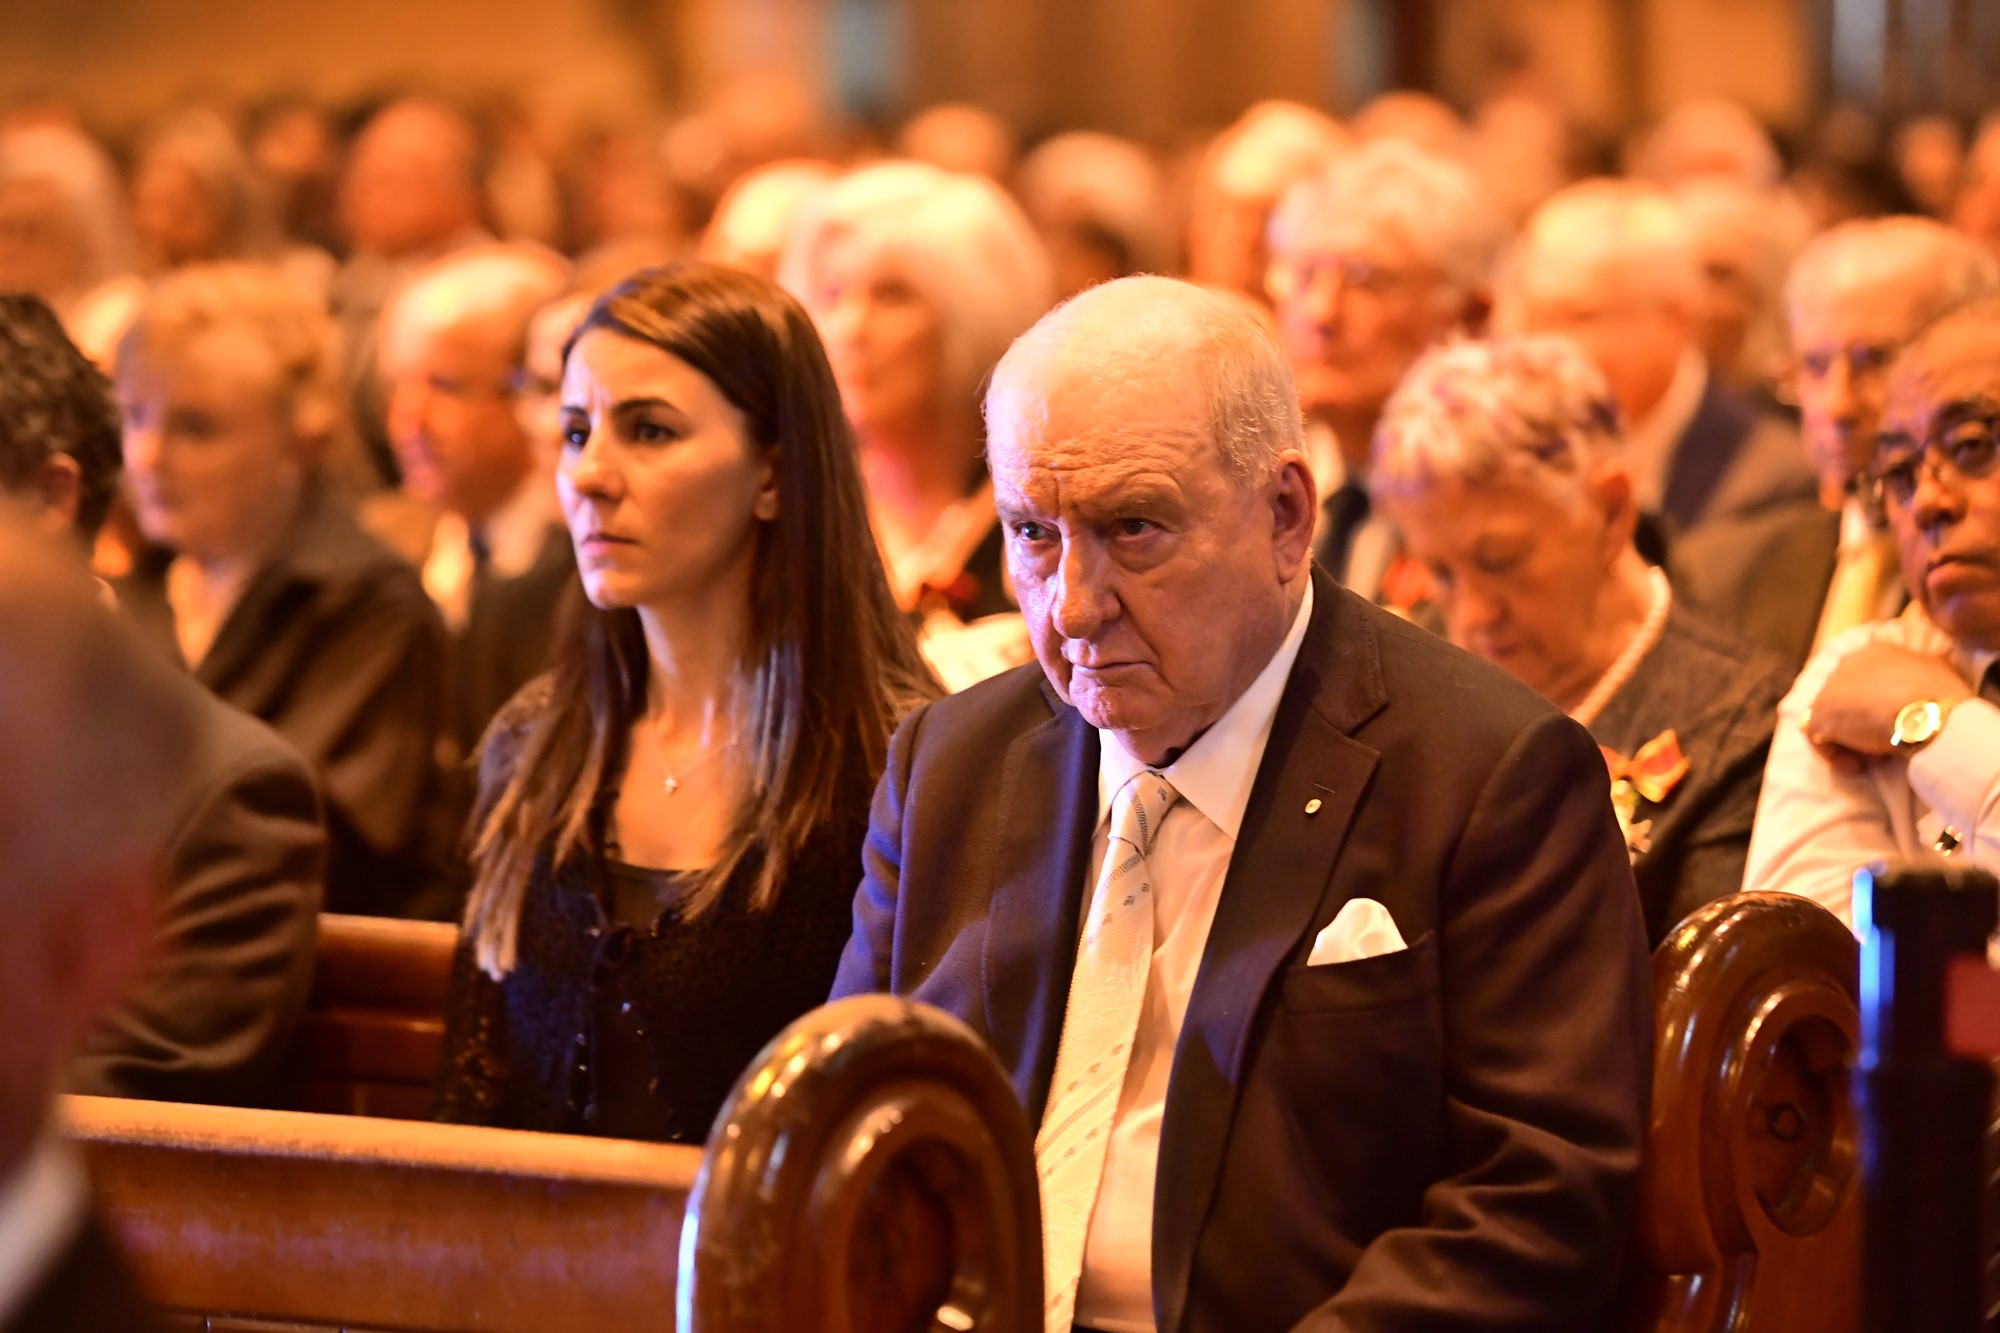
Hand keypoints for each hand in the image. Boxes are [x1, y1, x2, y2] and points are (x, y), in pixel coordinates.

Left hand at [1804, 642, 1972, 771]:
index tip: (1897, 724)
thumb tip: (1919, 684)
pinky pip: (1819, 737)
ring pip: (1834, 717)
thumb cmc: (1941, 698)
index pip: (1868, 680)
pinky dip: (1836, 754)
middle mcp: (1849, 663)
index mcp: (1877, 653)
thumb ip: (1921, 675)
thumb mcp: (1939, 674)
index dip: (1880, 705)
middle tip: (1885, 742)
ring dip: (1852, 739)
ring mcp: (1830, 687)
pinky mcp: (1820, 713)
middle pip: (1849, 699)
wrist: (1926, 715)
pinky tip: (1857, 765)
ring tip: (1875, 756)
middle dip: (1864, 722)